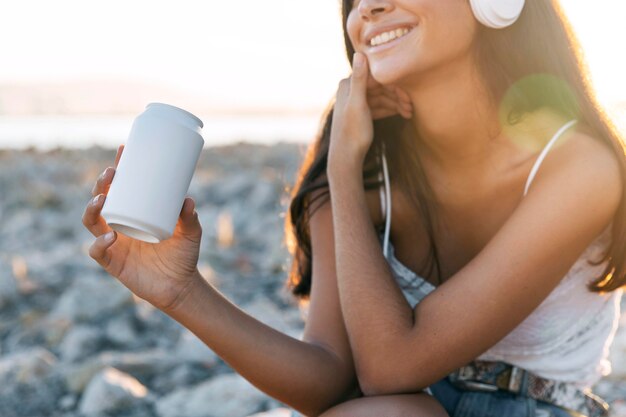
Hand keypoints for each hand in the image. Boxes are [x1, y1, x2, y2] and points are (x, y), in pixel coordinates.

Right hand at [82, 145, 202, 312]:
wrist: (180, 286)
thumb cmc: (183, 254)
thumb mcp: (190, 232)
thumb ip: (190, 218)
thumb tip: (187, 199)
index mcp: (135, 213)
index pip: (122, 186)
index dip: (119, 168)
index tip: (123, 149)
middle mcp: (120, 224)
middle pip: (101, 198)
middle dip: (102, 183)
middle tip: (112, 172)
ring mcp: (113, 243)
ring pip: (91, 221)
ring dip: (92, 207)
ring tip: (103, 198)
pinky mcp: (112, 262)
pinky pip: (97, 251)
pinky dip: (100, 243)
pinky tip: (110, 236)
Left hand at [328, 52, 412, 173]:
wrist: (346, 158)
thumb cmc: (352, 133)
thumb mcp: (358, 105)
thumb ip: (359, 80)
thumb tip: (359, 53)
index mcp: (348, 85)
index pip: (377, 77)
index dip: (394, 84)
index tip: (409, 95)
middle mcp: (350, 90)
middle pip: (380, 87)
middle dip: (397, 95)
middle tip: (412, 107)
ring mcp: (356, 101)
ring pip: (382, 97)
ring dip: (396, 103)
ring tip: (410, 113)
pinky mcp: (361, 112)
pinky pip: (379, 106)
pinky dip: (390, 109)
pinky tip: (403, 114)